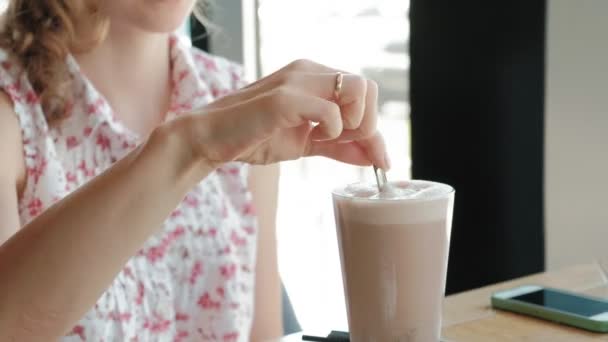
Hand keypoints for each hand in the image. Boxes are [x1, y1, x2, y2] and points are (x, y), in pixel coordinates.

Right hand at [182, 59, 389, 169]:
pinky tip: (314, 138)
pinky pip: (330, 111)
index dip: (374, 127)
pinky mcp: (284, 98)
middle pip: (368, 88)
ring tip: (327, 139)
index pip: (364, 92)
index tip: (376, 158)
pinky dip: (332, 130)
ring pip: (357, 90)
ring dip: (353, 123)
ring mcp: (296, 80)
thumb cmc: (255, 137)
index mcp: (315, 76)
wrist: (211, 140)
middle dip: (367, 125)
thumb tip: (375, 157)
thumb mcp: (306, 144)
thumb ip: (339, 146)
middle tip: (343, 145)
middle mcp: (309, 71)